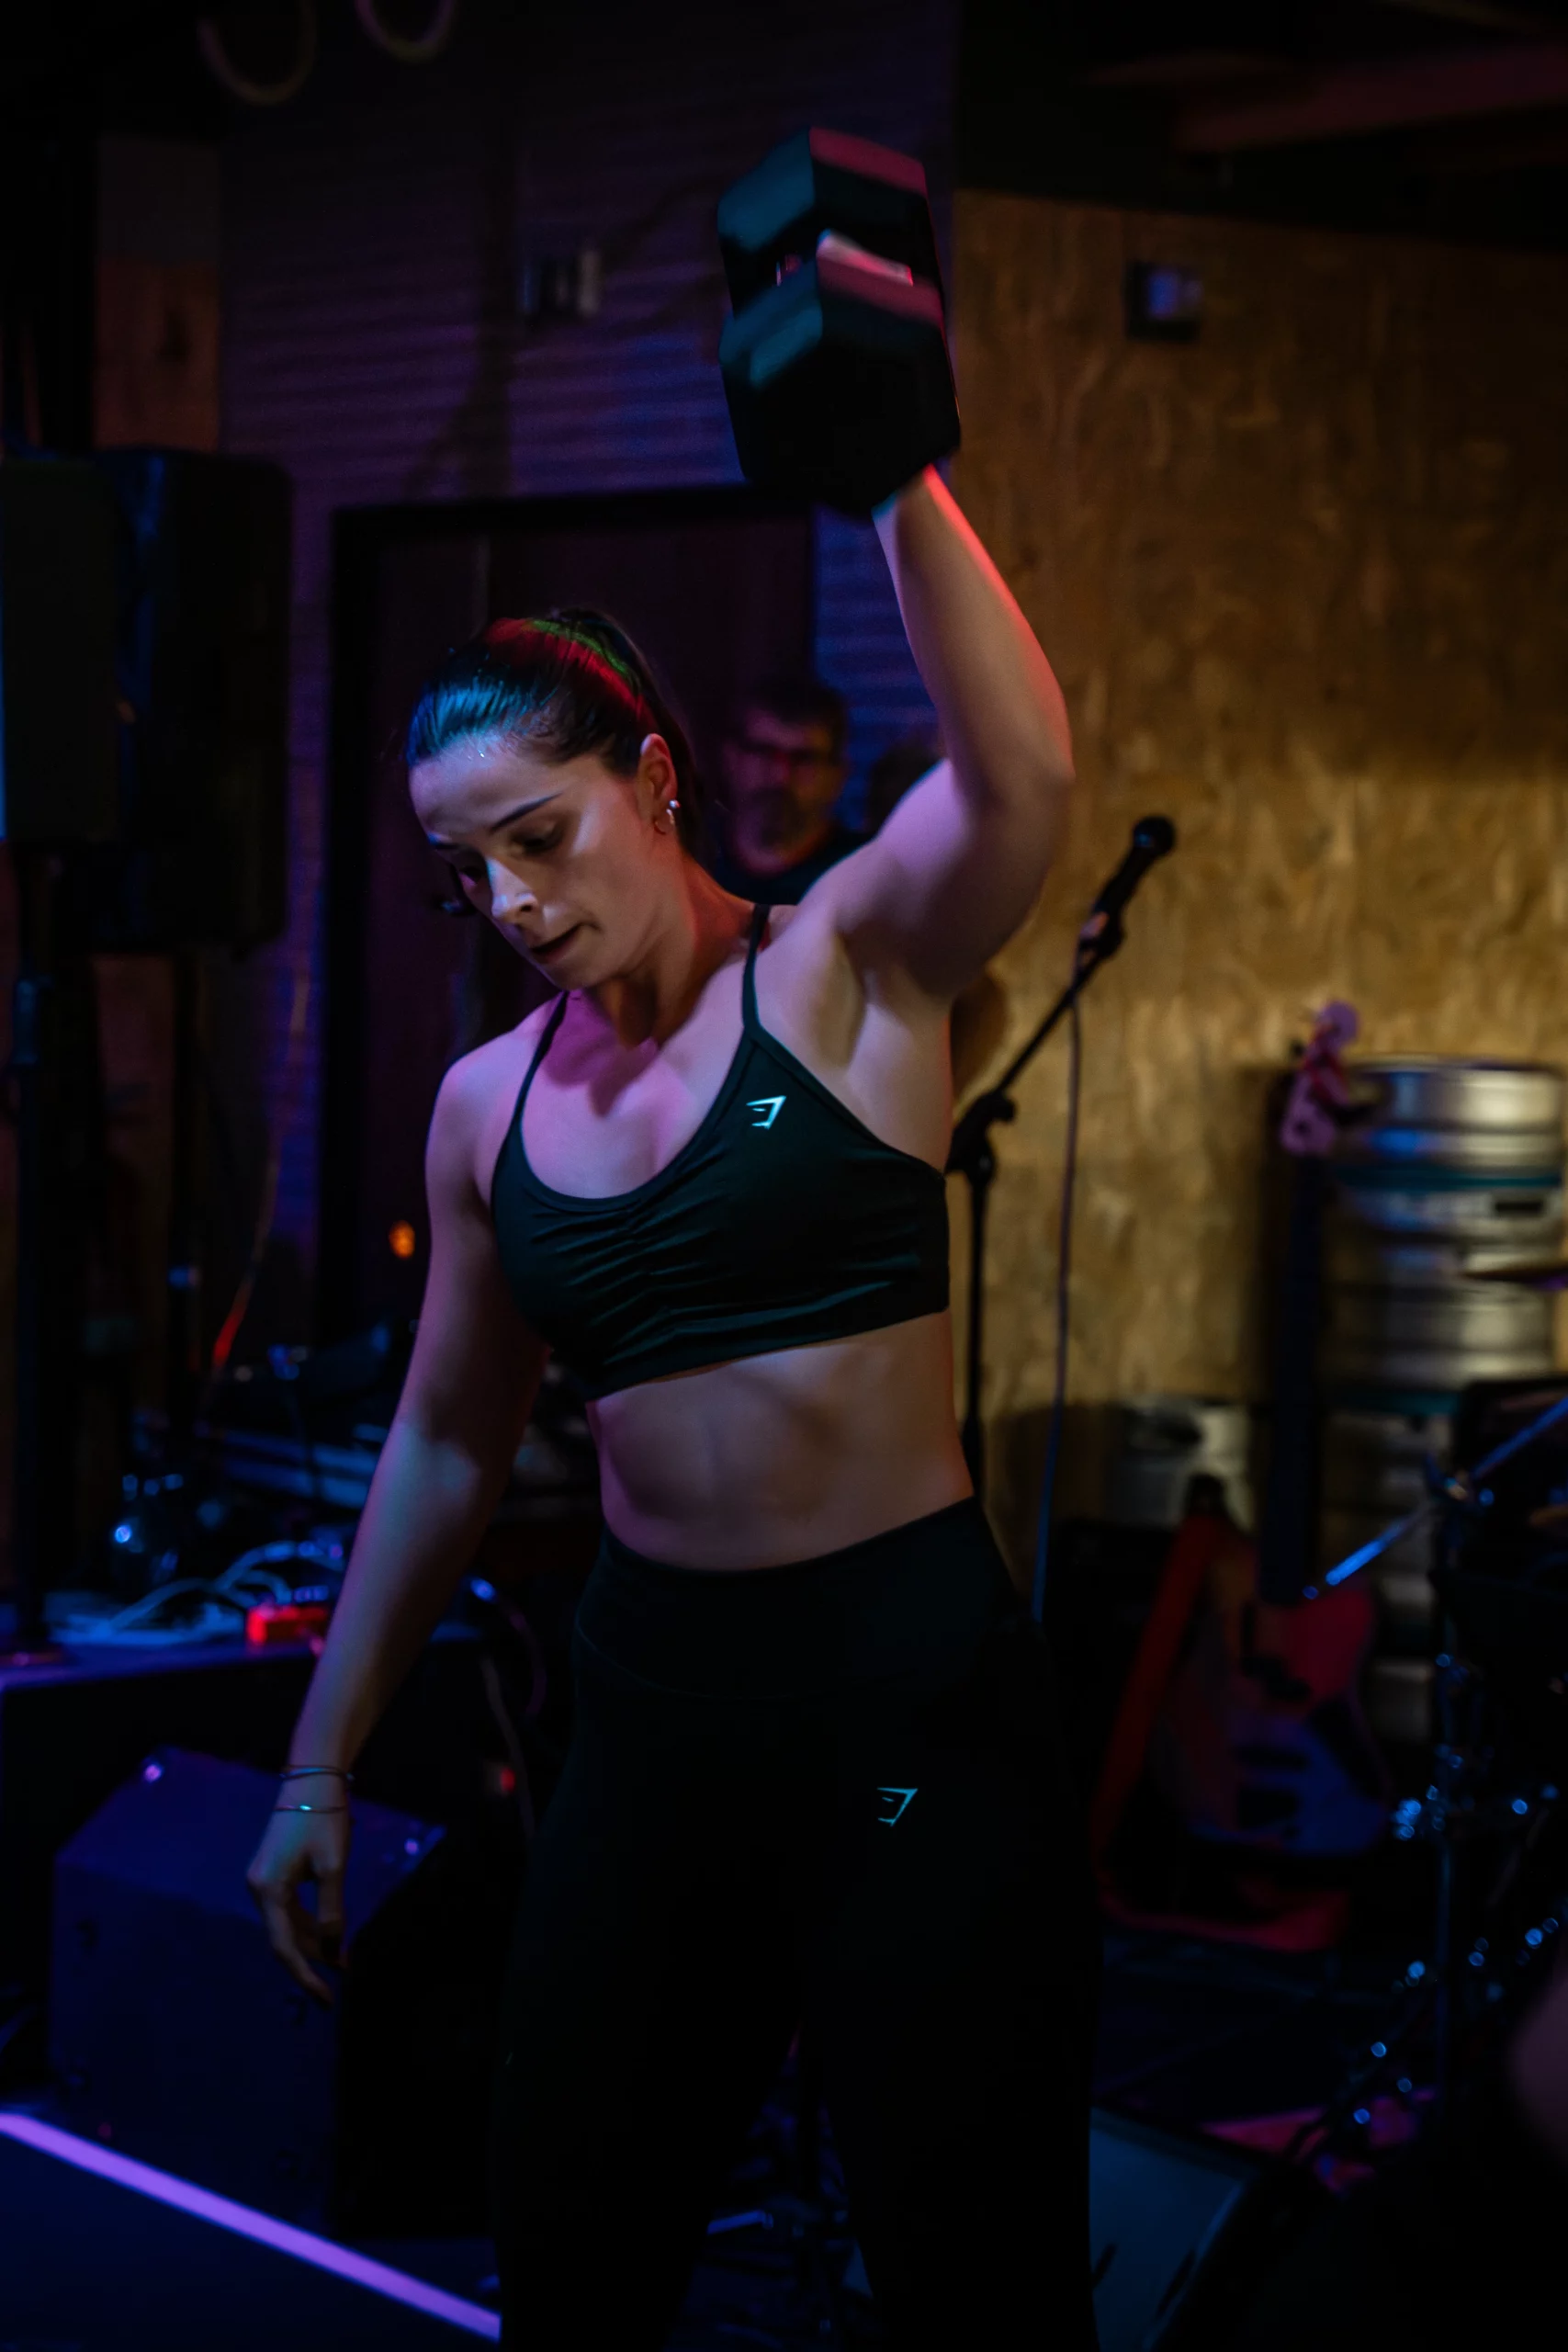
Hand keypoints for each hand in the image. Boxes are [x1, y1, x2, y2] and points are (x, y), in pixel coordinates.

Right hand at [246, 1789, 350, 2004]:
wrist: (311, 1780)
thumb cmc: (324, 1820)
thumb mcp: (333, 1867)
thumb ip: (331, 1911)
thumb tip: (333, 1949)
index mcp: (267, 1890)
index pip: (284, 1947)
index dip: (305, 1976)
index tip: (326, 1998)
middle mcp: (259, 1889)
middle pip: (285, 1938)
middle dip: (314, 1960)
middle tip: (345, 1976)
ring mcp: (264, 1881)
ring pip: (288, 1925)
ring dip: (315, 1942)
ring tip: (344, 1960)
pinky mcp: (274, 1874)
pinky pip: (290, 1910)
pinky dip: (311, 1924)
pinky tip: (332, 1935)